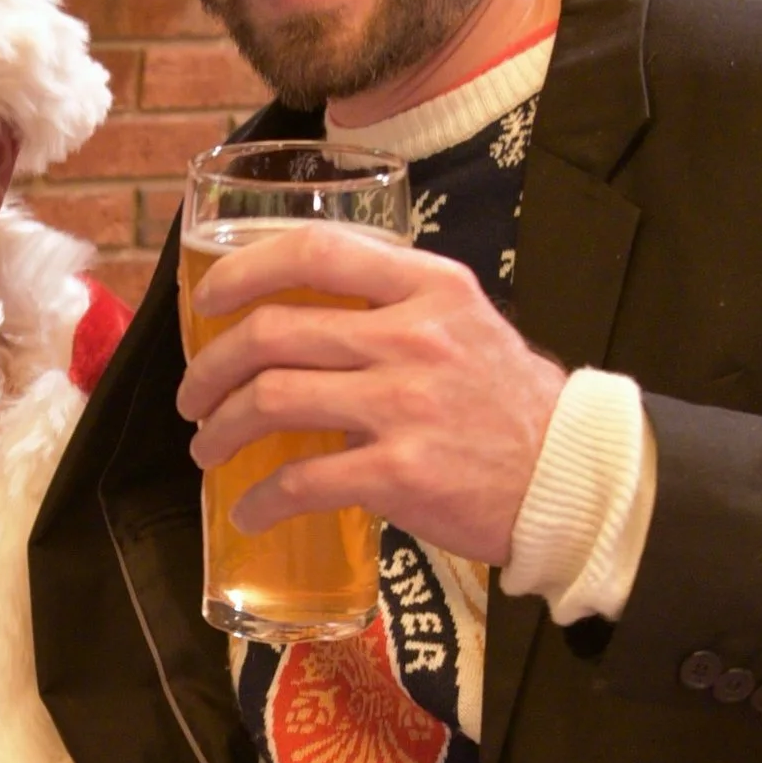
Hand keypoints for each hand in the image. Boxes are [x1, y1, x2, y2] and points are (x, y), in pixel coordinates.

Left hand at [178, 223, 566, 568]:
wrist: (568, 477)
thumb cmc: (508, 402)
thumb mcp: (464, 321)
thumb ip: (395, 303)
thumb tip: (306, 306)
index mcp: (427, 287)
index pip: (315, 251)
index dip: (243, 269)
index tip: (208, 299)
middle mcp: (412, 336)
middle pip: (273, 333)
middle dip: (211, 368)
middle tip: (193, 396)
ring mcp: (404, 405)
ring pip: (271, 402)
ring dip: (219, 430)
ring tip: (208, 449)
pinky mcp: (400, 473)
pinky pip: (301, 481)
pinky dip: (261, 500)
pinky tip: (250, 512)